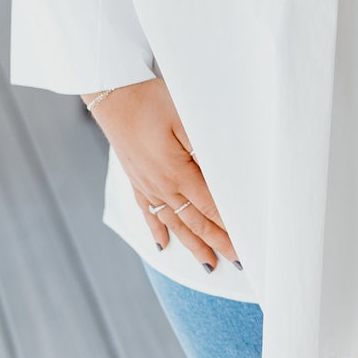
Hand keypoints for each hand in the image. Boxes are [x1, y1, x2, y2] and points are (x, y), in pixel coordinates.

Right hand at [85, 78, 238, 273]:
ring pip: (173, 223)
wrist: (112, 93)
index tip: (245, 246)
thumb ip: (205, 152)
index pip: (210, 208)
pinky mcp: (135, 178)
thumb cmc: (152, 100)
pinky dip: (157, 230)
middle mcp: (160, 186)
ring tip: (207, 264)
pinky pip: (148, 212)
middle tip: (237, 262)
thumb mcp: (186, 121)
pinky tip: (163, 245)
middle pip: (194, 222)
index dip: (229, 229)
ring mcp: (145, 184)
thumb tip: (223, 179)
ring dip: (192, 244)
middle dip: (217, 243)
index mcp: (176, 173)